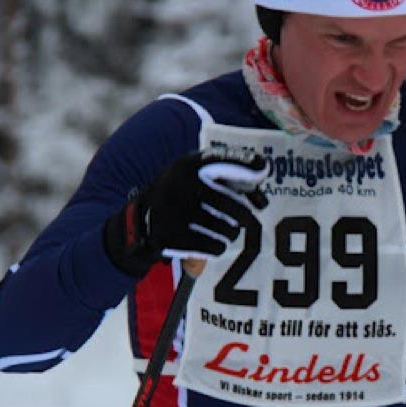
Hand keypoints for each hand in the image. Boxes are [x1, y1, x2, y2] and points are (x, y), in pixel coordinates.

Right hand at [105, 149, 268, 276]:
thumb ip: (229, 176)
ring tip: (227, 230)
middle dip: (245, 215)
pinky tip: (214, 243)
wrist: (143, 219)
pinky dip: (219, 247)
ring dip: (232, 232)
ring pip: (225, 229)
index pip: (224, 160)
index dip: (247, 165)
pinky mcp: (172, 238)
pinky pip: (213, 247)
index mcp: (188, 165)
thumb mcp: (197, 175)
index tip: (262, 170)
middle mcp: (181, 186)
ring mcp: (175, 213)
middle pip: (232, 206)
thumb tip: (262, 194)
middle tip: (247, 219)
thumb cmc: (184, 193)